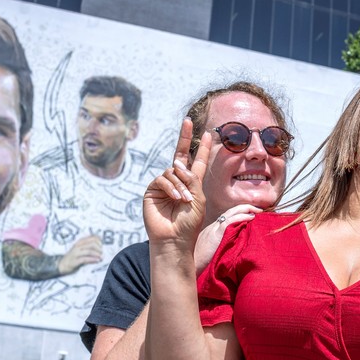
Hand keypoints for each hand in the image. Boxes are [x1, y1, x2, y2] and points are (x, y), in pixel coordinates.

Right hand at [58, 234, 103, 273]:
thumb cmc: (74, 256)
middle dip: (99, 248)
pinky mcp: (75, 261)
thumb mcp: (81, 249)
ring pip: (89, 251)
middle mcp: (78, 246)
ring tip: (101, 257)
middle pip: (92, 244)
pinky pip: (85, 259)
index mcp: (80, 241)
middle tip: (102, 253)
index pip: (93, 237)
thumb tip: (101, 244)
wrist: (62, 264)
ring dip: (97, 254)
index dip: (99, 241)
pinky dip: (93, 260)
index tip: (102, 246)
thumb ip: (89, 246)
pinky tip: (97, 260)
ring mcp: (76, 253)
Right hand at [143, 118, 210, 247]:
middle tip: (187, 121)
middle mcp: (177, 181)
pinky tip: (176, 198)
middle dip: (184, 137)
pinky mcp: (152, 190)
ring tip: (185, 200)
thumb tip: (176, 163)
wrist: (175, 239)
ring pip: (173, 171)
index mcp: (192, 183)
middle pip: (180, 154)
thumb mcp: (199, 198)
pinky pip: (162, 179)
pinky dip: (171, 187)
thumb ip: (192, 179)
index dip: (201, 147)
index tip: (207, 133)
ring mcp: (164, 185)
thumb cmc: (190, 222)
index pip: (197, 161)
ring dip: (181, 184)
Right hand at [193, 204, 261, 273]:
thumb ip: (221, 248)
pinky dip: (241, 217)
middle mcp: (212, 228)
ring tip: (257, 210)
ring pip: (230, 214)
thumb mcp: (211, 253)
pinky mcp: (215, 236)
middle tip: (258, 208)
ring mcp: (213, 230)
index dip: (238, 213)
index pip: (227, 217)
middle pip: (230, 212)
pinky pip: (229, 222)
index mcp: (211, 231)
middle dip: (244, 208)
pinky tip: (250, 217)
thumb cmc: (199, 265)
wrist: (187, 267)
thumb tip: (234, 249)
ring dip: (245, 210)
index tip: (251, 214)